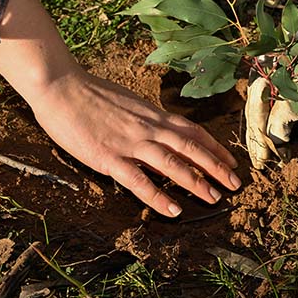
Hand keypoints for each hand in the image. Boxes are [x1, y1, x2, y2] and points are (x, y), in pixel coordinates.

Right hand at [0, 0, 240, 216]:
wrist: (61, 87)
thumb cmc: (90, 94)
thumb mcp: (128, 102)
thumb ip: (146, 118)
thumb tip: (161, 131)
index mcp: (152, 114)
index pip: (192, 131)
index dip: (214, 147)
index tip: (231, 161)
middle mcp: (148, 128)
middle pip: (191, 148)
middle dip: (216, 167)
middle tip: (236, 184)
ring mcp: (130, 143)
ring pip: (172, 164)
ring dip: (196, 182)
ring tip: (214, 199)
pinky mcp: (109, 157)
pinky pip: (139, 181)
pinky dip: (159, 197)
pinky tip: (174, 210)